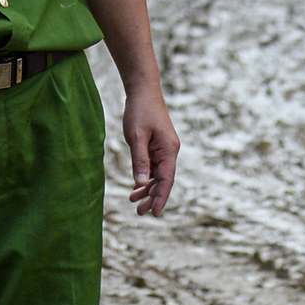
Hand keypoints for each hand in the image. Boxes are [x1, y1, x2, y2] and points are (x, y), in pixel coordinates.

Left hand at [122, 84, 179, 216]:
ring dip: (147, 188)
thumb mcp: (136, 137)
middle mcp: (169, 151)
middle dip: (152, 197)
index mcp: (168, 150)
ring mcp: (164, 149)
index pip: (166, 180)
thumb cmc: (140, 111)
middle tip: (139, 212)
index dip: (160, 198)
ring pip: (157, 175)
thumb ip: (139, 160)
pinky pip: (153, 167)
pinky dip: (145, 177)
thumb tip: (139, 183)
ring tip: (134, 201)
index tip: (154, 214)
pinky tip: (136, 186)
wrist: (143, 91)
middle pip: (163, 180)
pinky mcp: (157, 146)